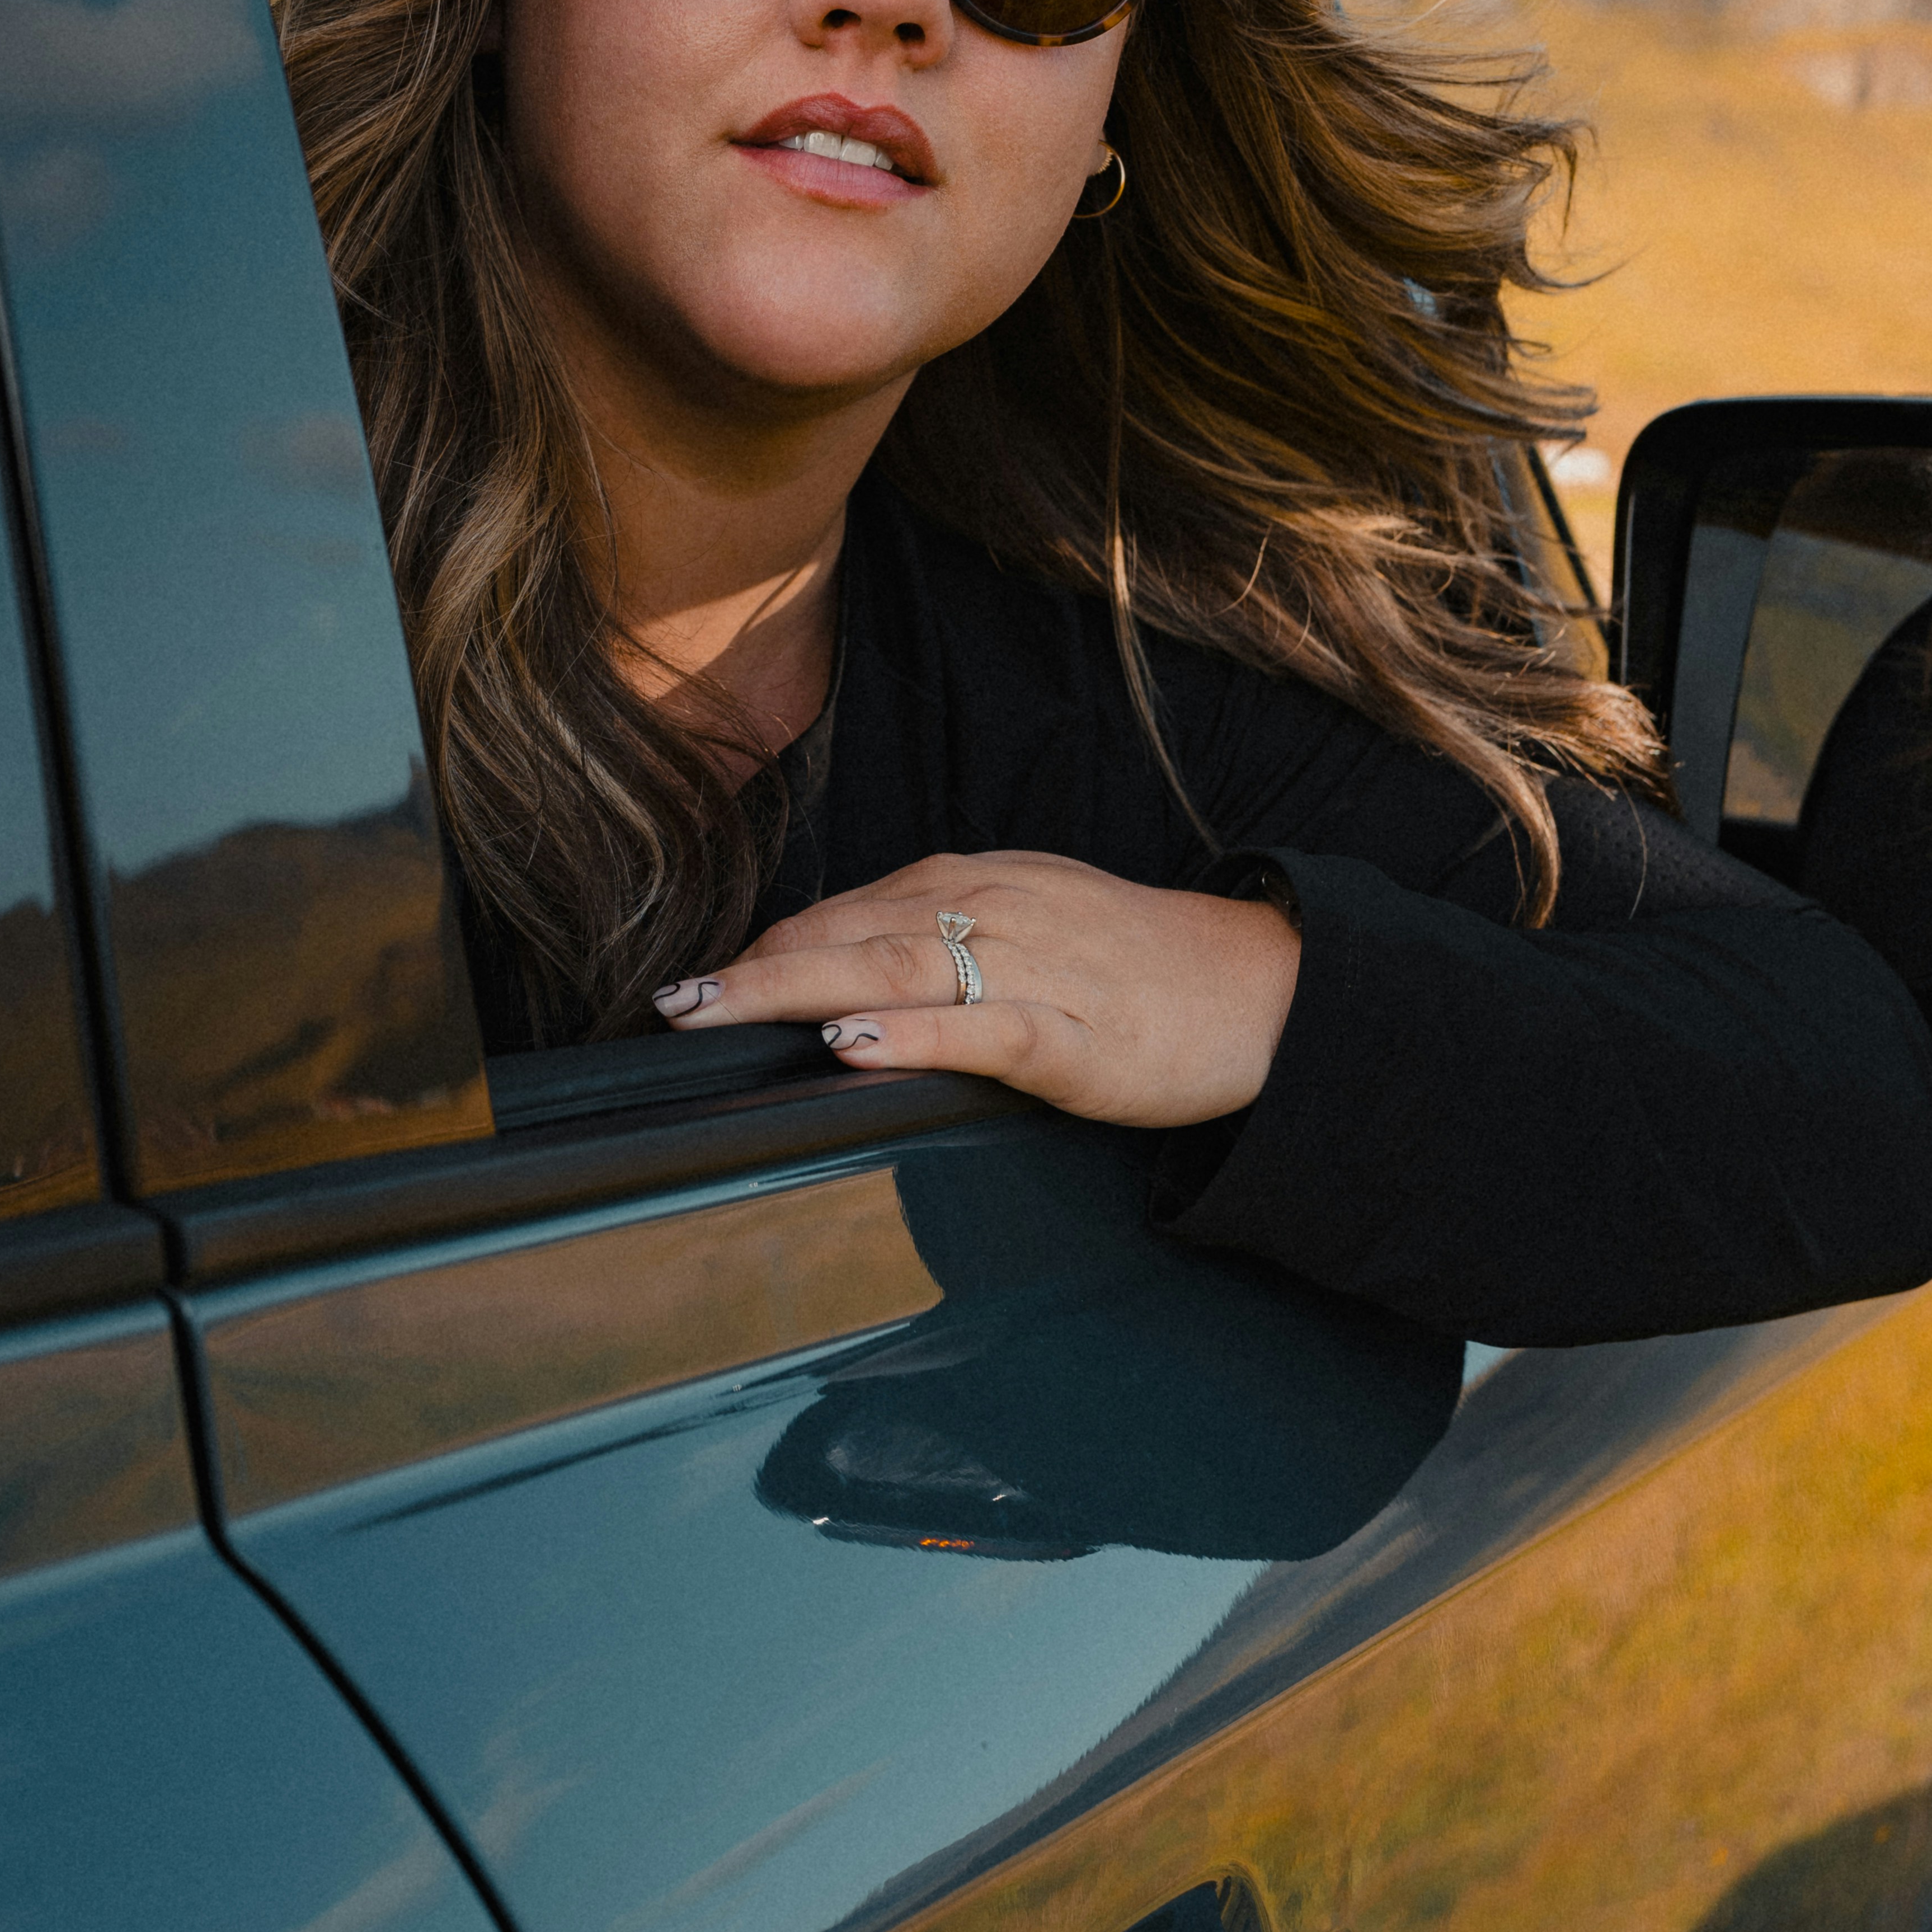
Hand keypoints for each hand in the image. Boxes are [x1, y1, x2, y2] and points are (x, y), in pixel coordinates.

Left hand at [655, 851, 1299, 1129]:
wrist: (1261, 987)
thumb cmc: (1131, 963)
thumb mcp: (1025, 924)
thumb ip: (936, 938)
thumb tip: (837, 977)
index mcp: (976, 885)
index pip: (844, 912)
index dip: (765, 950)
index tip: (696, 985)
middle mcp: (994, 912)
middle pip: (849, 937)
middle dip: (752, 973)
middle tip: (671, 1004)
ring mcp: (1037, 971)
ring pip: (897, 971)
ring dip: (796, 991)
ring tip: (718, 1012)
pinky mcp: (1079, 1037)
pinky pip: (986, 1031)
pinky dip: (916, 1035)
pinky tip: (856, 1046)